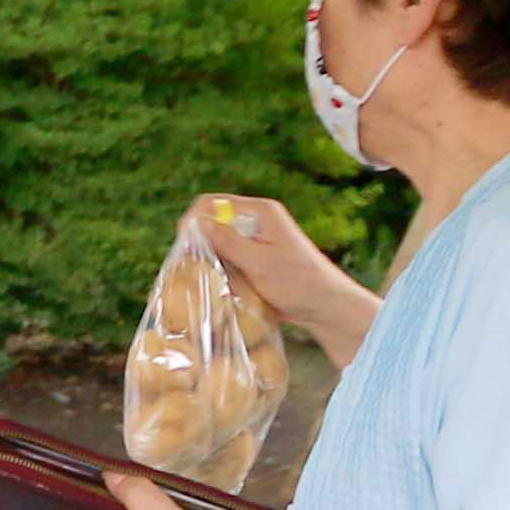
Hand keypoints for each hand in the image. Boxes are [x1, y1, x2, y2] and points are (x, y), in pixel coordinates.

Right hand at [192, 194, 344, 317]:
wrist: (326, 306)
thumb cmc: (299, 282)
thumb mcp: (259, 262)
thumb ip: (228, 241)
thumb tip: (197, 224)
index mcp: (261, 212)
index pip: (213, 203)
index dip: (193, 220)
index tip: (183, 245)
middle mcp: (258, 221)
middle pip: (214, 222)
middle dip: (198, 242)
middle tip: (188, 266)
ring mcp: (257, 240)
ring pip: (219, 242)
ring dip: (208, 258)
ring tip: (199, 279)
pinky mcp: (256, 259)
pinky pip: (228, 258)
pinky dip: (219, 269)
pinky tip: (214, 285)